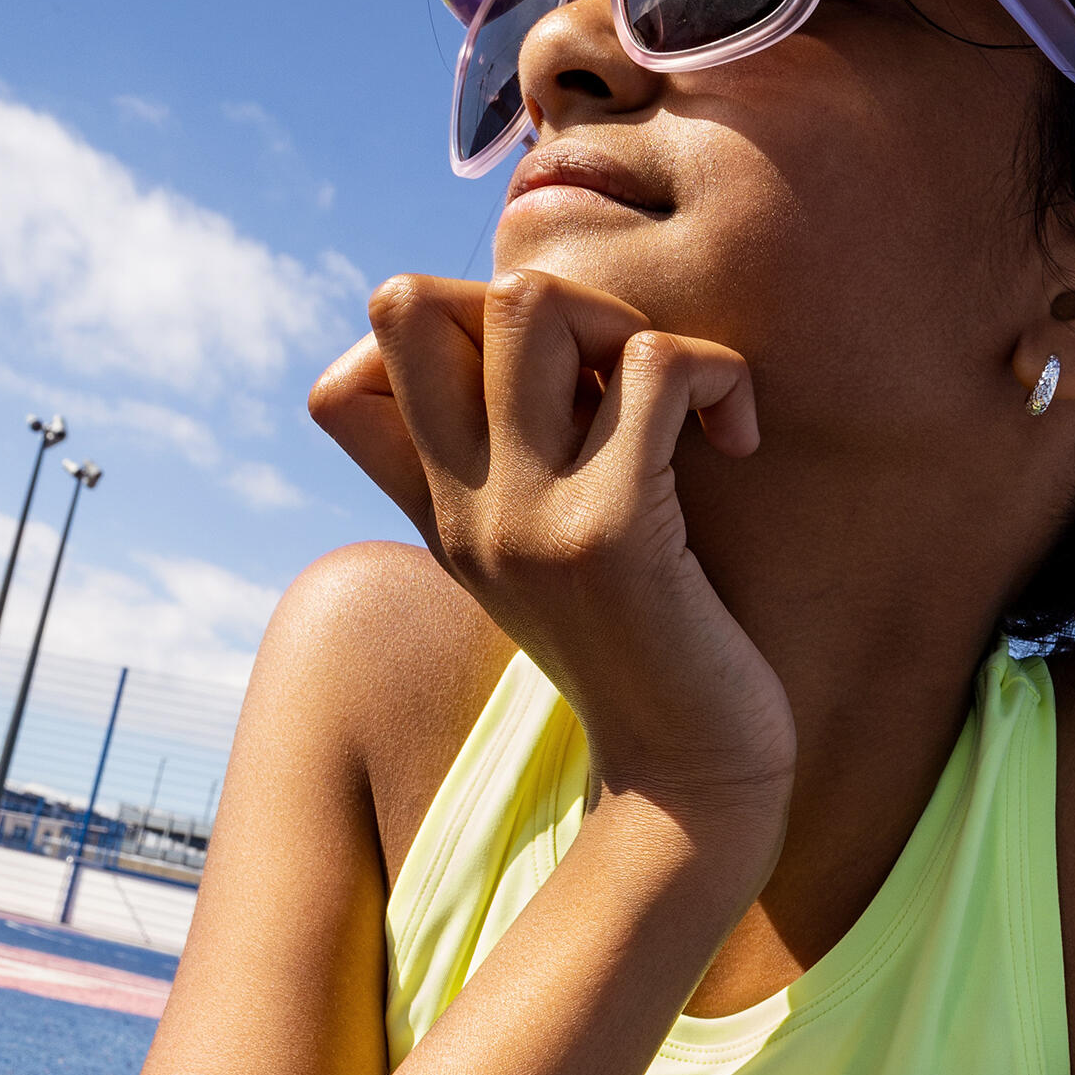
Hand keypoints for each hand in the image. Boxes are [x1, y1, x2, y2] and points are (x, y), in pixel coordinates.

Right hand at [310, 269, 795, 818]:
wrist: (690, 778)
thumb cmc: (638, 650)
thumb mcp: (533, 563)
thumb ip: (494, 472)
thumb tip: (507, 336)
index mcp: (439, 513)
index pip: (341, 380)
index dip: (433, 337)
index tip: (534, 386)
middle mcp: (463, 508)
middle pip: (409, 300)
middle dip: (527, 296)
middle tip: (608, 373)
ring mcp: (529, 518)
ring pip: (532, 304)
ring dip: (622, 321)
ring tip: (672, 399)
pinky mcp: (616, 531)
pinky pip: (656, 364)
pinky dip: (716, 374)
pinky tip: (733, 440)